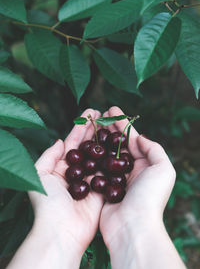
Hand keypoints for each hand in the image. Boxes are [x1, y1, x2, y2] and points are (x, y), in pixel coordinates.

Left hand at [29, 109, 103, 264]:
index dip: (81, 126)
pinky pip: (109, 170)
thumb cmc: (48, 203)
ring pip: (100, 155)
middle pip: (88, 146)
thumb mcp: (40, 174)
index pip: (73, 142)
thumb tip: (60, 141)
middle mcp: (78, 172)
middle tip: (104, 113)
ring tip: (113, 123)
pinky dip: (114, 157)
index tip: (90, 112)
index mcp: (61, 167)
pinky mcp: (102, 189)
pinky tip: (120, 143)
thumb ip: (48, 155)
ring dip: (106, 140)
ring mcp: (91, 180)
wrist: (62, 231)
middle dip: (95, 130)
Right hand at [100, 106, 175, 248]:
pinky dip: (90, 157)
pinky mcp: (102, 188)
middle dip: (108, 128)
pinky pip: (95, 168)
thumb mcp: (163, 168)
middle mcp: (130, 171)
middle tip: (98, 114)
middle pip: (117, 144)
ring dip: (98, 140)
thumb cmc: (149, 197)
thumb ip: (154, 148)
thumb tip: (139, 137)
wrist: (132, 226)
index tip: (112, 110)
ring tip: (89, 126)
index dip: (122, 123)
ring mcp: (115, 179)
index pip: (132, 139)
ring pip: (105, 154)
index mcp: (145, 165)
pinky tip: (83, 146)